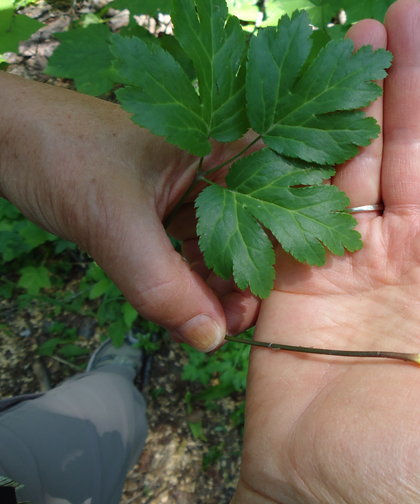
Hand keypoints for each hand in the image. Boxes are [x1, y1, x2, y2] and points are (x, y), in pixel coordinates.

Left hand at [0, 74, 257, 350]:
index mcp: (227, 144)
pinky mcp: (173, 205)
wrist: (3, 138)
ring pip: (227, 244)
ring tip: (202, 323)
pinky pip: (197, 247)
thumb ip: (163, 284)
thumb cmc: (61, 155)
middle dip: (245, 280)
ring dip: (217, 286)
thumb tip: (211, 339)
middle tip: (226, 325)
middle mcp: (223, 163)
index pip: (279, 203)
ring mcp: (198, 186)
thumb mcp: (115, 224)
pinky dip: (192, 279)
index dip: (281, 255)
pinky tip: (184, 307)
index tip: (260, 304)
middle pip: (257, 230)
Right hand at [229, 1, 419, 503]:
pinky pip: (295, 206)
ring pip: (351, 165)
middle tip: (401, 16)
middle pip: (407, 150)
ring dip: (352, 105)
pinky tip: (294, 114)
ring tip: (352, 40)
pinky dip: (296, 159)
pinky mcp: (291, 277)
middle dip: (405, 84)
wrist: (327, 501)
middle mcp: (403, 254)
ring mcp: (344, 260)